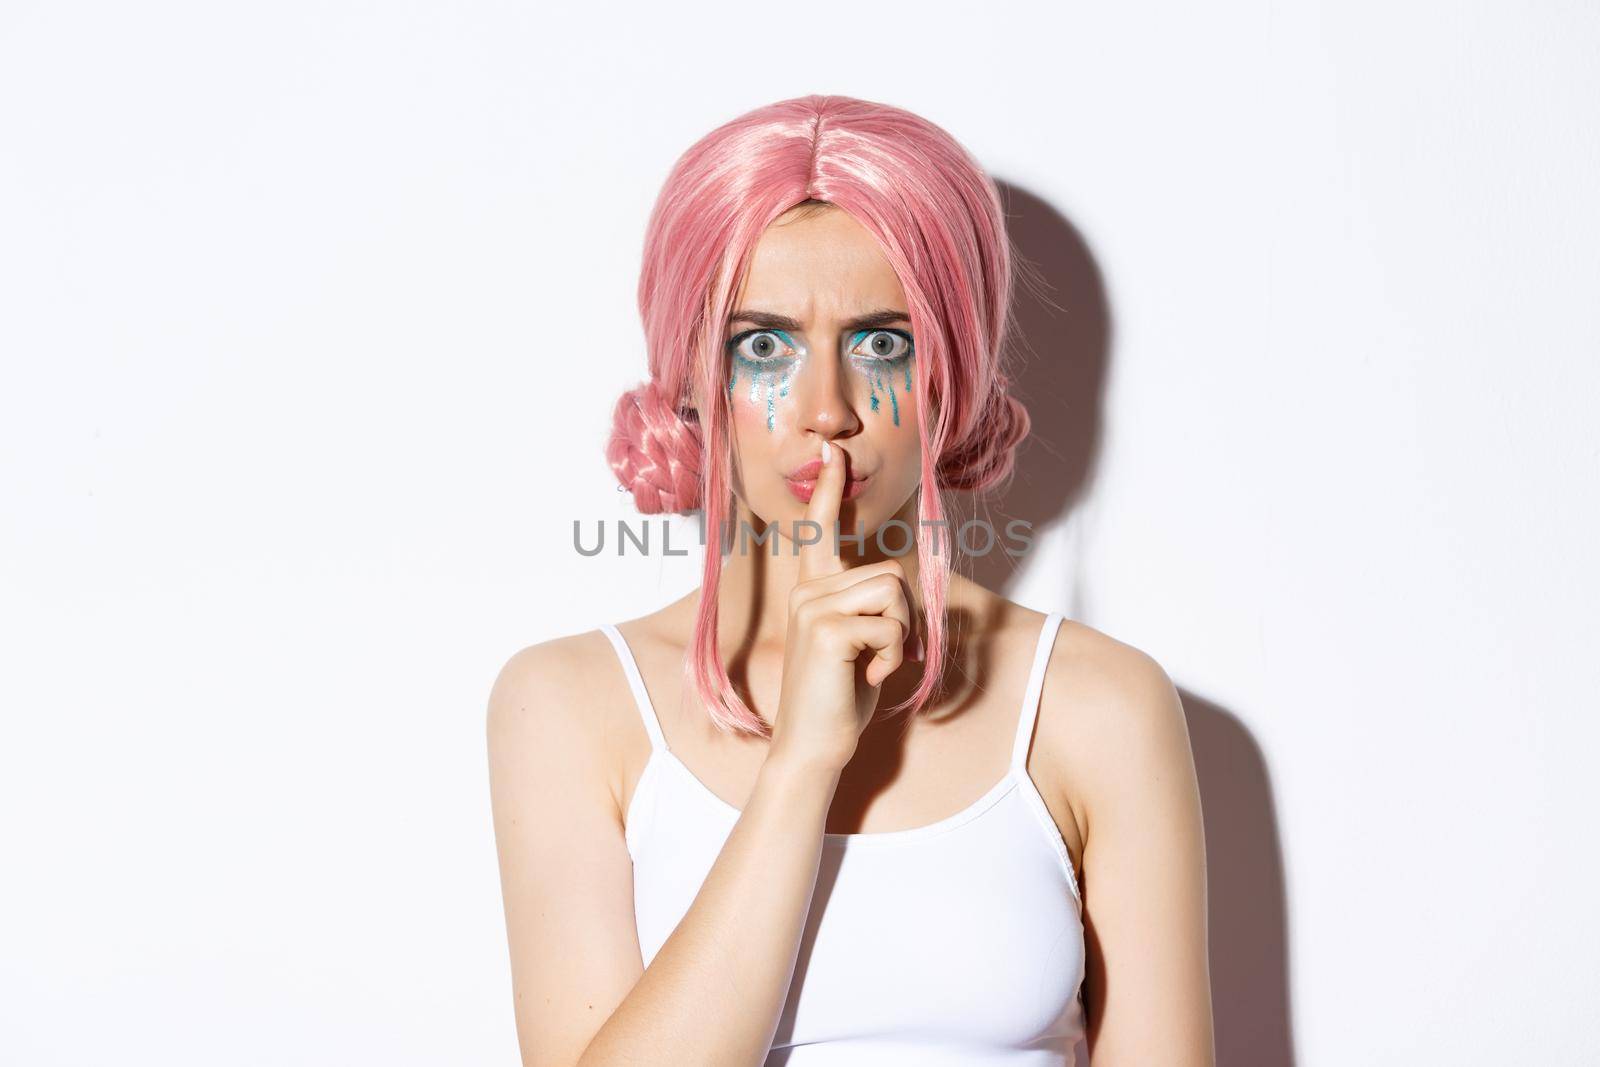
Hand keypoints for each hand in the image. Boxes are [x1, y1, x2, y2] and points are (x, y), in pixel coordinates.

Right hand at [767, 439, 918, 773]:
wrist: (811, 746)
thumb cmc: (839, 697)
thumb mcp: (857, 644)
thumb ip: (869, 609)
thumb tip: (898, 587)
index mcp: (811, 589)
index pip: (820, 531)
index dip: (829, 491)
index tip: (832, 453)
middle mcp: (806, 589)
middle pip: (889, 573)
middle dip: (903, 618)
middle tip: (882, 657)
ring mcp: (811, 606)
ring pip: (892, 593)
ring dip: (898, 636)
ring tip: (872, 666)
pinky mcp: (826, 628)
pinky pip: (889, 625)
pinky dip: (891, 656)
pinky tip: (866, 678)